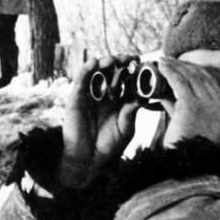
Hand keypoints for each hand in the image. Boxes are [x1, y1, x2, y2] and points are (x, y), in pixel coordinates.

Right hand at [59, 55, 139, 188]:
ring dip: (105, 62)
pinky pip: (80, 80)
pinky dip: (86, 69)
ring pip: (97, 72)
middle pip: (112, 71)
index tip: (141, 62)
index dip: (133, 69)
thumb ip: (132, 111)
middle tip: (129, 58)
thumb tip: (142, 96)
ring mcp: (90, 94)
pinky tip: (94, 63)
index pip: (127, 79)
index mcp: (120, 99)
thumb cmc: (110, 145)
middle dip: (120, 62)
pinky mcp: (76, 97)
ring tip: (113, 60)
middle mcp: (105, 94)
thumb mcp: (127, 127)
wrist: (89, 160)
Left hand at [151, 57, 219, 147]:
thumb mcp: (188, 125)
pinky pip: (180, 82)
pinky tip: (162, 67)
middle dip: (186, 66)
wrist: (184, 166)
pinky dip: (170, 72)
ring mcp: (208, 106)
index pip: (212, 84)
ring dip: (176, 66)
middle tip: (171, 60)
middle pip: (203, 77)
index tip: (183, 66)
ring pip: (191, 77)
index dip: (197, 72)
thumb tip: (164, 90)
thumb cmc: (183, 149)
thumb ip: (179, 107)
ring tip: (163, 61)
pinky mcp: (192, 106)